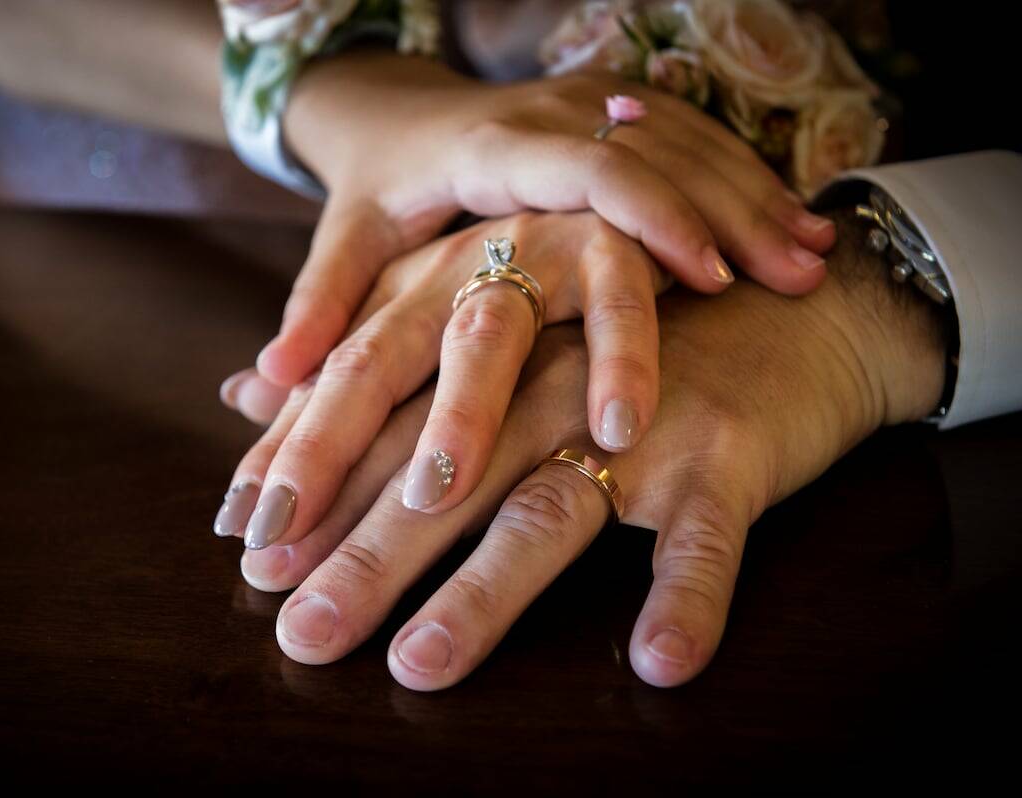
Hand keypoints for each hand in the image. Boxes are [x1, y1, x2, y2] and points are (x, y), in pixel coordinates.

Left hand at [227, 212, 945, 688]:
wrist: (781, 301)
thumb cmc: (612, 324)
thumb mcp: (481, 319)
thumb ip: (362, 355)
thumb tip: (240, 387)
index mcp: (482, 318)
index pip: (376, 396)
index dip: (308, 466)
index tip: (246, 544)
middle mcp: (549, 357)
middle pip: (442, 457)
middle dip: (365, 544)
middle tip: (299, 628)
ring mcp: (642, 404)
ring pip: (553, 494)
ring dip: (486, 584)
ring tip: (420, 661)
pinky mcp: (728, 446)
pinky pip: (709, 530)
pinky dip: (688, 594)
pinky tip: (657, 662)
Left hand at [256, 53, 834, 389]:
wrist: (402, 115)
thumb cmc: (380, 192)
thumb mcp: (348, 242)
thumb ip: (321, 307)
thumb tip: (266, 386)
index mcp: (492, 147)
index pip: (584, 169)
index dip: (649, 215)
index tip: (704, 277)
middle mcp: (554, 117)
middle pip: (654, 155)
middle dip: (725, 217)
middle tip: (787, 283)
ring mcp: (596, 108)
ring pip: (690, 142)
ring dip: (752, 202)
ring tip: (811, 267)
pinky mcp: (621, 118)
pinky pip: (699, 141)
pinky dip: (749, 186)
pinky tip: (800, 235)